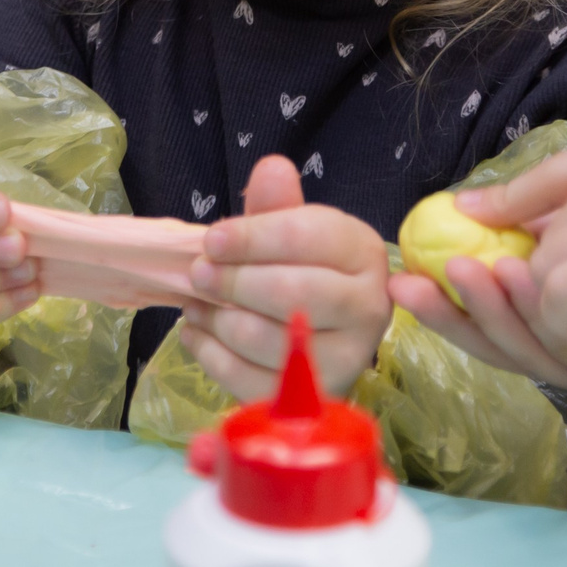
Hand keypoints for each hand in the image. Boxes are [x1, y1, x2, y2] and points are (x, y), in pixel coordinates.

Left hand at [177, 155, 392, 400]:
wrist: (326, 331)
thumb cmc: (303, 269)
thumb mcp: (293, 229)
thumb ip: (277, 204)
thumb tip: (271, 170)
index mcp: (362, 252)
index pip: (302, 237)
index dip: (250, 238)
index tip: (211, 241)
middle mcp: (368, 307)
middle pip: (288, 292)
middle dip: (231, 281)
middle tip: (198, 274)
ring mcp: (348, 358)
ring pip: (266, 340)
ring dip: (217, 320)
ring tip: (197, 303)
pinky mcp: (317, 397)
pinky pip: (251, 380)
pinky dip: (211, 355)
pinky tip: (200, 333)